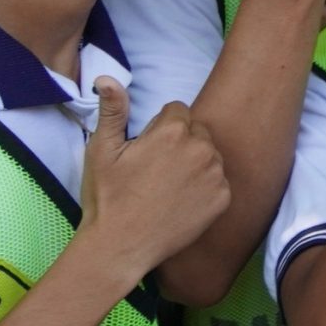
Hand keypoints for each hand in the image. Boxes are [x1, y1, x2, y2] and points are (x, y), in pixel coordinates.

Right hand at [76, 81, 229, 283]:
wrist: (120, 247)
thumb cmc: (108, 197)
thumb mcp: (102, 150)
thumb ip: (112, 110)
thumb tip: (106, 78)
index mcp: (174, 131)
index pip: (177, 111)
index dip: (158, 129)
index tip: (145, 151)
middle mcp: (202, 148)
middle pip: (196, 131)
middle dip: (179, 143)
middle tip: (154, 171)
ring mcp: (216, 175)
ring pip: (209, 155)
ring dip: (194, 164)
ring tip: (166, 188)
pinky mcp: (224, 199)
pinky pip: (217, 181)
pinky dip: (204, 188)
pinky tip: (180, 203)